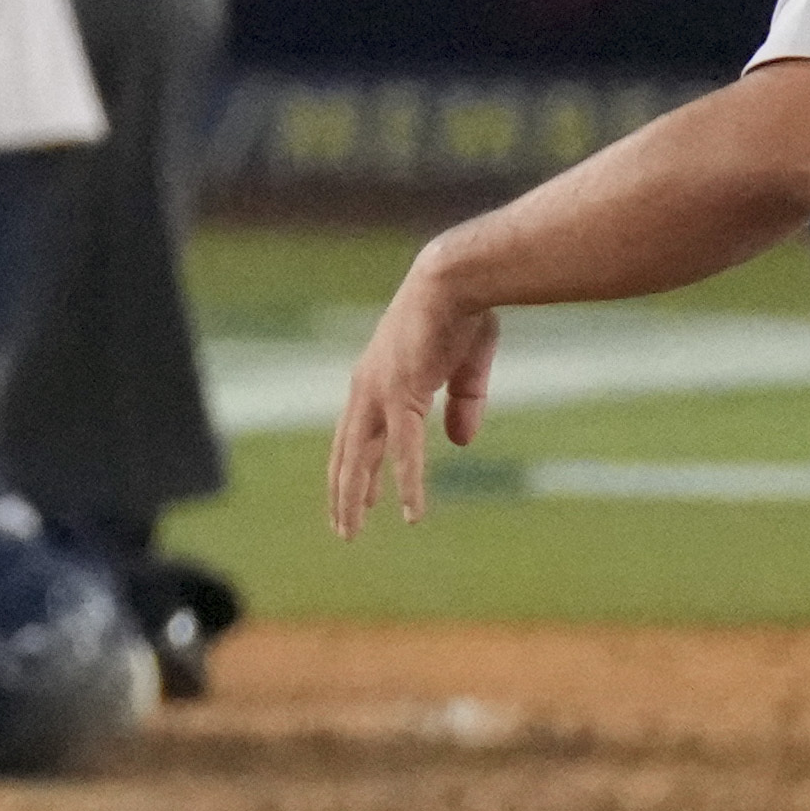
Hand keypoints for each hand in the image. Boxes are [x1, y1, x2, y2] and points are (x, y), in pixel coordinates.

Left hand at [320, 247, 498, 535]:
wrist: (458, 277)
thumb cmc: (461, 312)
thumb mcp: (465, 366)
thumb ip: (462, 403)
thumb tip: (460, 442)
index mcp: (377, 377)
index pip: (357, 433)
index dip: (355, 467)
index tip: (356, 498)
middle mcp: (368, 387)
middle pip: (348, 451)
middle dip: (345, 492)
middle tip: (343, 529)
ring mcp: (380, 391)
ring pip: (361, 457)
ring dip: (356, 497)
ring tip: (350, 532)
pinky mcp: (403, 393)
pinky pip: (404, 450)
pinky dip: (407, 484)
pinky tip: (412, 513)